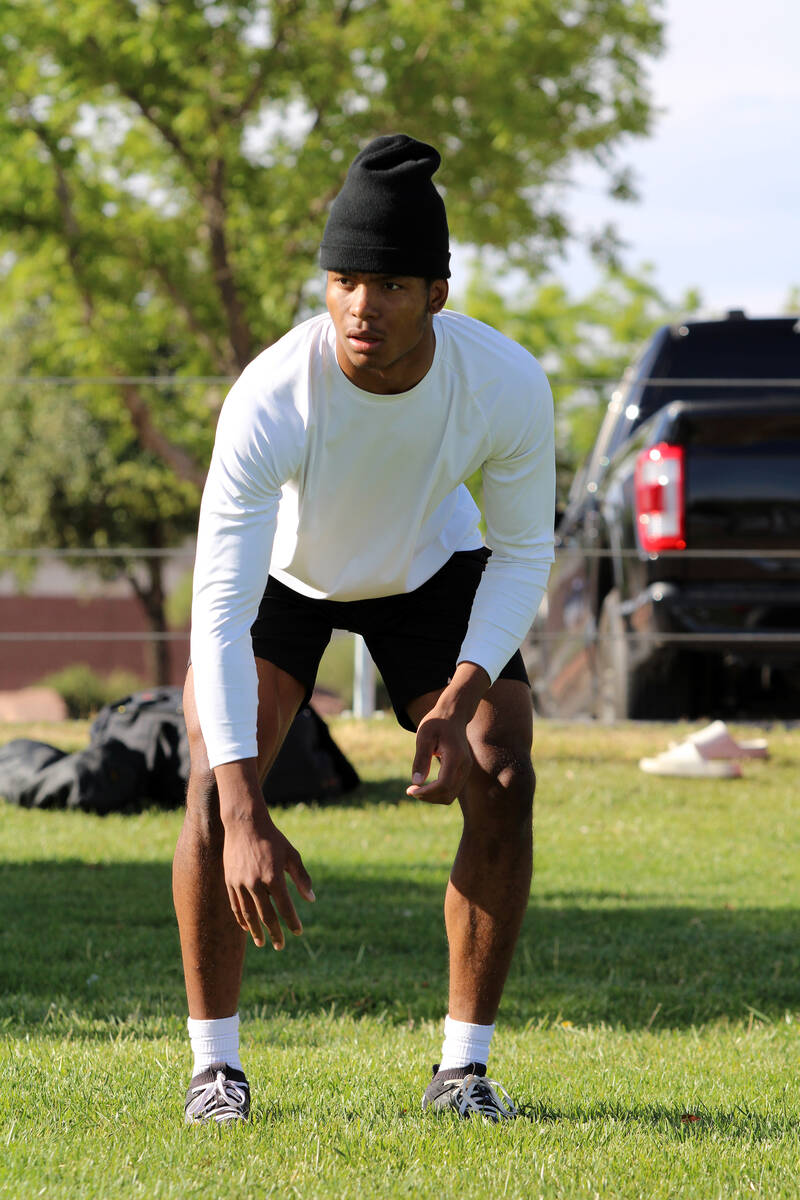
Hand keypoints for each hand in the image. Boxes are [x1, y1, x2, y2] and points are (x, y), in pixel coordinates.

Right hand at [223, 809, 314, 949]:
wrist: (244, 824)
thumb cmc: (273, 839)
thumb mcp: (291, 855)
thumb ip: (302, 878)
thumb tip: (311, 899)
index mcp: (273, 877)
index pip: (285, 907)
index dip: (292, 921)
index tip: (298, 932)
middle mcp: (255, 883)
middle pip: (266, 916)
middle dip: (274, 932)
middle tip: (280, 946)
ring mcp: (240, 883)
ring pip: (248, 914)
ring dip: (255, 931)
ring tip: (262, 942)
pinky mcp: (230, 881)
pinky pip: (235, 906)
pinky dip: (241, 919)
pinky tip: (247, 928)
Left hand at [406, 711, 472, 804]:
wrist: (453, 714)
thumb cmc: (436, 722)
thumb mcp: (424, 736)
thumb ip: (421, 758)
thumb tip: (416, 782)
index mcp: (455, 756)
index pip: (444, 785)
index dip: (426, 792)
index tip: (410, 790)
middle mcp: (464, 766)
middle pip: (448, 794)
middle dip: (428, 797)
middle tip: (411, 790)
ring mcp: (466, 769)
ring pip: (451, 795)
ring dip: (433, 797)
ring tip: (416, 789)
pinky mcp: (463, 771)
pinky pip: (452, 790)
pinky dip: (438, 792)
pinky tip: (426, 786)